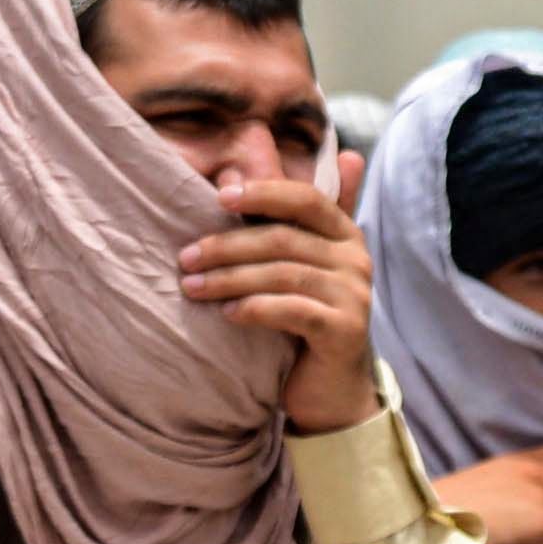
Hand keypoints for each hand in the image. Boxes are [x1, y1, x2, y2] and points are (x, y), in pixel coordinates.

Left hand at [173, 168, 383, 433]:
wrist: (332, 391)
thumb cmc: (307, 321)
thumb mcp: (304, 267)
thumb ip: (302, 219)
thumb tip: (331, 153)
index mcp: (345, 234)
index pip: (306, 199)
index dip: (263, 193)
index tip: (219, 196)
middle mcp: (356, 260)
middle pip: (283, 239)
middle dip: (227, 246)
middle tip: (186, 257)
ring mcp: (354, 295)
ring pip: (283, 274)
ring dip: (230, 279)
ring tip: (192, 287)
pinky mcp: (345, 330)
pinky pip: (292, 311)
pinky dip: (254, 309)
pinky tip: (227, 313)